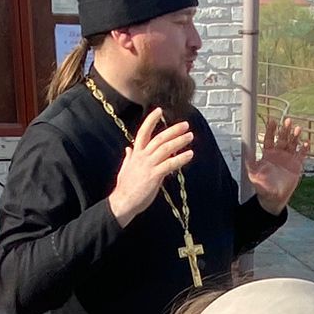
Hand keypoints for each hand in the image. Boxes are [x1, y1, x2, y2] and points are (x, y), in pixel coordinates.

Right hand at [108, 108, 194, 224]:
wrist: (122, 202)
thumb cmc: (125, 188)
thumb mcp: (125, 169)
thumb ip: (129, 157)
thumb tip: (128, 148)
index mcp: (136, 154)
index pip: (143, 132)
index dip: (151, 120)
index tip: (159, 111)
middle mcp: (142, 157)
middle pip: (159, 138)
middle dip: (173, 130)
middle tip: (185, 125)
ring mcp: (148, 165)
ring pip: (166, 148)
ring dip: (180, 141)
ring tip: (190, 136)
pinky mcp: (154, 176)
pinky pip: (170, 164)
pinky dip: (181, 158)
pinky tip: (190, 154)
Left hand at [245, 117, 309, 213]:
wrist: (274, 197)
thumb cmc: (263, 187)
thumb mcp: (254, 175)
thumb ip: (251, 164)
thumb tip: (245, 155)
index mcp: (268, 154)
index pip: (269, 139)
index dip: (270, 130)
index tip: (272, 121)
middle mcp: (278, 154)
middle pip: (282, 138)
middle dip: (284, 130)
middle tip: (287, 121)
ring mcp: (288, 158)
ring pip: (292, 144)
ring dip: (295, 136)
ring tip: (298, 129)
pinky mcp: (296, 165)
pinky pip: (301, 155)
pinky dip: (304, 149)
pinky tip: (306, 143)